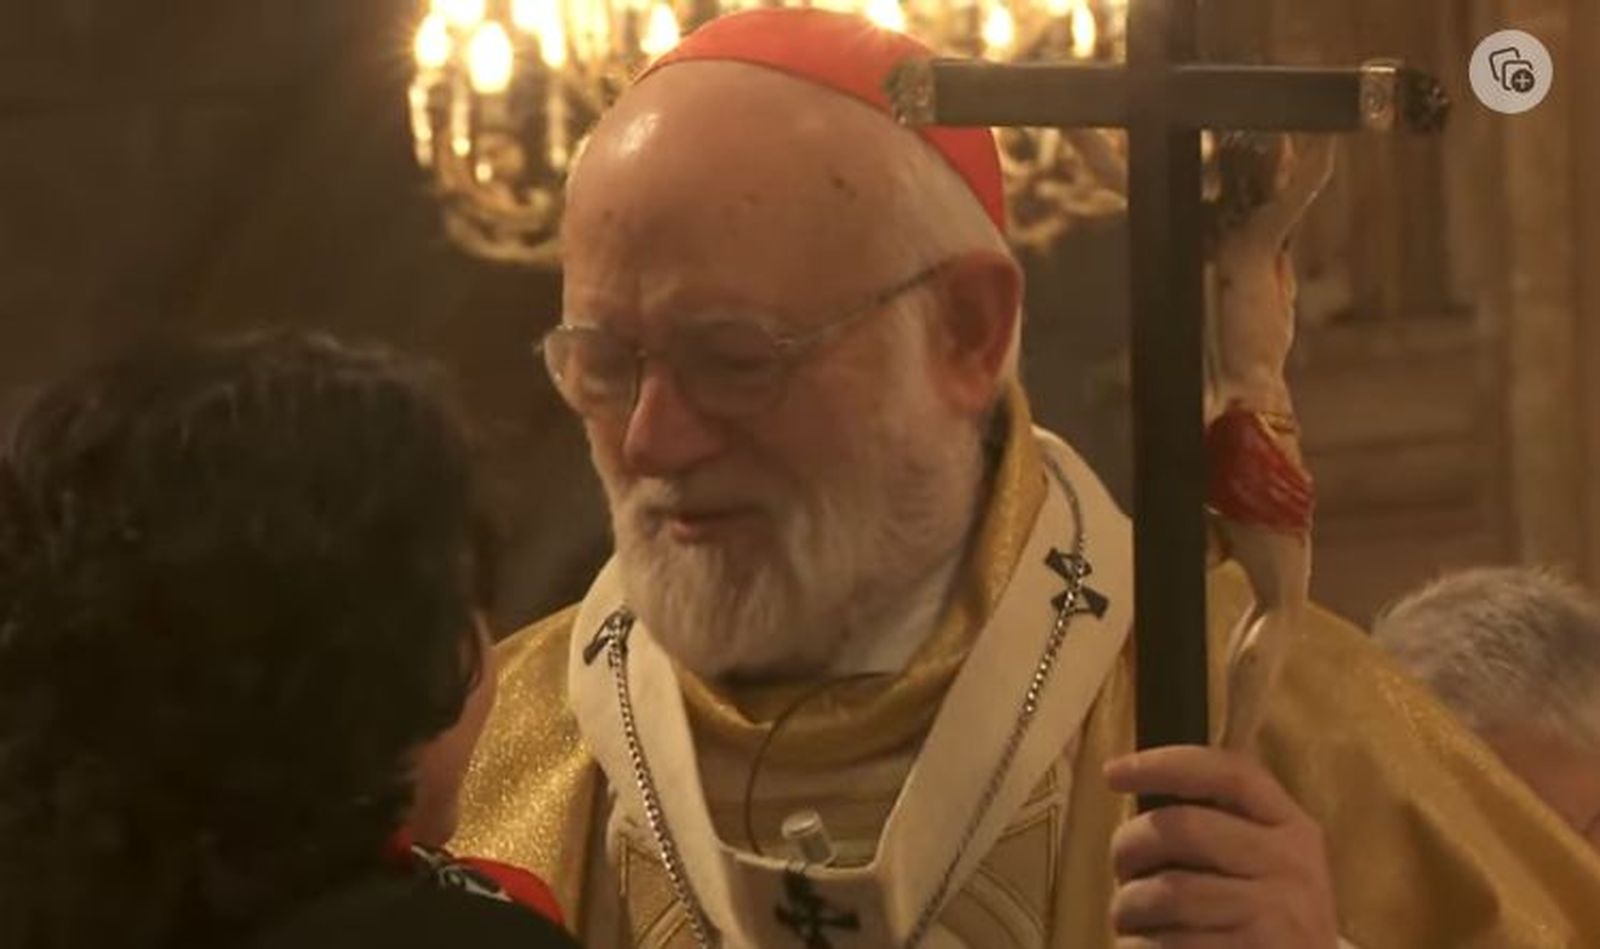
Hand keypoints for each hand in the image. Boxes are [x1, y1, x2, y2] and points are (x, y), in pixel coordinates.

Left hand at [1104, 745, 1337, 947]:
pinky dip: (1138, 946)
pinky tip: (1141, 948)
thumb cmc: (1269, 919)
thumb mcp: (1266, 863)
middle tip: (1121, 870)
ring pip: (1168, 892)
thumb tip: (1135, 784)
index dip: (1164, 763)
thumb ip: (1218, 824)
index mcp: (1291, 827)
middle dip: (1129, 846)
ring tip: (1128, 918)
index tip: (1112, 773)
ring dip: (1128, 906)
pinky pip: (1168, 944)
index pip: (1228, 773)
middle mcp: (1289, 864)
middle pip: (1182, 827)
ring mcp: (1275, 915)